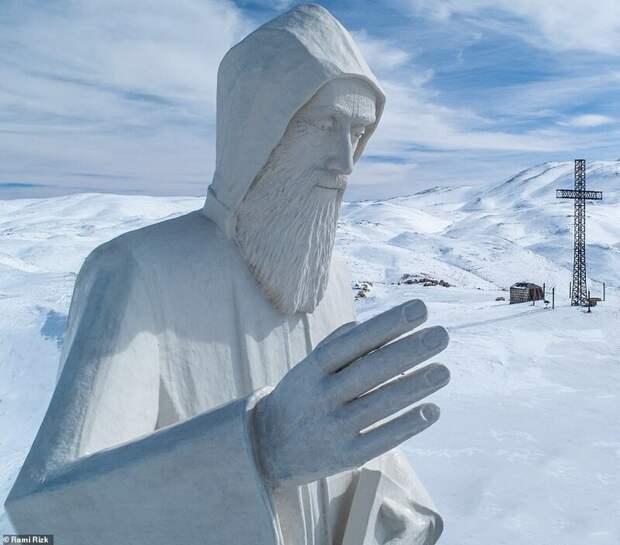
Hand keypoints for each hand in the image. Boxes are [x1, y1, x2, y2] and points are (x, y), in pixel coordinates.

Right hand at [253, 299, 449, 487]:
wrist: (268, 447)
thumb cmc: (301, 397)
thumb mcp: (308, 367)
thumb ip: (337, 344)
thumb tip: (372, 323)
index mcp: (314, 368)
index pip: (354, 341)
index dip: (388, 324)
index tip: (420, 309)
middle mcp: (322, 395)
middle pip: (370, 370)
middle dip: (408, 351)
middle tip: (442, 335)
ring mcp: (332, 427)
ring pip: (379, 404)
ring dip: (414, 386)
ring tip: (444, 371)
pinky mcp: (344, 456)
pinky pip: (380, 439)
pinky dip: (407, 426)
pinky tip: (432, 411)